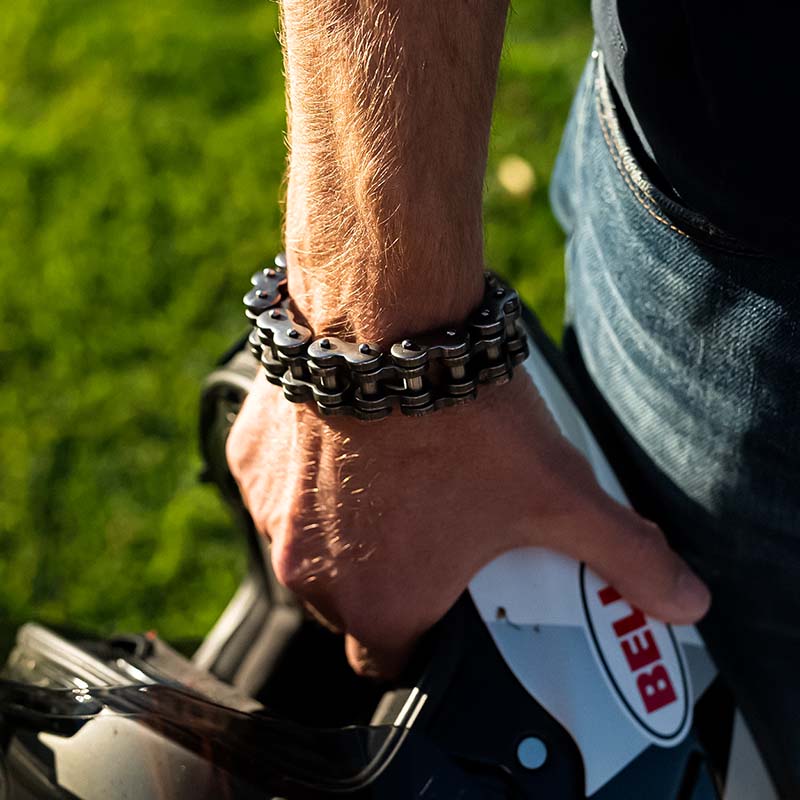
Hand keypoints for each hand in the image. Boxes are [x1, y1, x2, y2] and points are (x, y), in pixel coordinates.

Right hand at [226, 367, 709, 677]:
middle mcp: (310, 572)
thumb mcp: (558, 493)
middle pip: (347, 603)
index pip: (390, 659)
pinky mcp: (248, 460)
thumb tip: (686, 600)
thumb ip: (625, 555)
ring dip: (341, 524)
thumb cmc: (463, 420)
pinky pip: (276, 487)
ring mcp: (271, 515)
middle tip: (427, 529)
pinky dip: (306, 475)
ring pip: (309, 544)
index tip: (442, 601)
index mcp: (378, 602)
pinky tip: (345, 438)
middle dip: (383, 578)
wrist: (385, 322)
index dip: (421, 636)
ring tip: (391, 474)